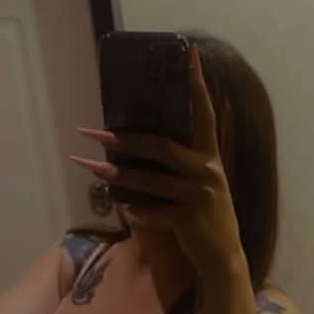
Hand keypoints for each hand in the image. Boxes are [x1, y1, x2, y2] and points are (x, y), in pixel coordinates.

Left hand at [71, 44, 244, 281]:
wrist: (223, 259)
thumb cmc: (206, 220)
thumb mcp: (202, 187)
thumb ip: (182, 166)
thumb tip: (140, 149)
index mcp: (211, 159)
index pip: (204, 114)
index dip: (197, 85)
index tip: (189, 54)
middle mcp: (207, 172)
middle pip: (160, 146)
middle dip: (124, 140)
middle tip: (94, 133)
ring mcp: (198, 195)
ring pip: (149, 180)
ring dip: (116, 175)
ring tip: (90, 168)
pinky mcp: (188, 219)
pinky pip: (153, 211)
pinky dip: (137, 212)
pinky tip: (125, 211)